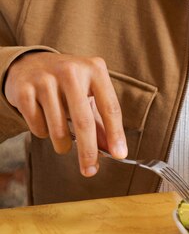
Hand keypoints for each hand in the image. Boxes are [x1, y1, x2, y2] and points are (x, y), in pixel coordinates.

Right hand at [4, 52, 126, 176]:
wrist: (30, 64)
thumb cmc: (67, 82)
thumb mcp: (88, 93)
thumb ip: (101, 121)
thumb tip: (112, 151)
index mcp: (94, 68)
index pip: (109, 106)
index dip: (115, 133)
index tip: (119, 154)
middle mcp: (71, 70)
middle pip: (84, 121)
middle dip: (88, 151)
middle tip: (90, 170)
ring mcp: (45, 79)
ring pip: (58, 129)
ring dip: (62, 145)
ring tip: (63, 142)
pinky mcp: (24, 90)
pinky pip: (37, 127)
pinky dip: (43, 133)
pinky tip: (44, 120)